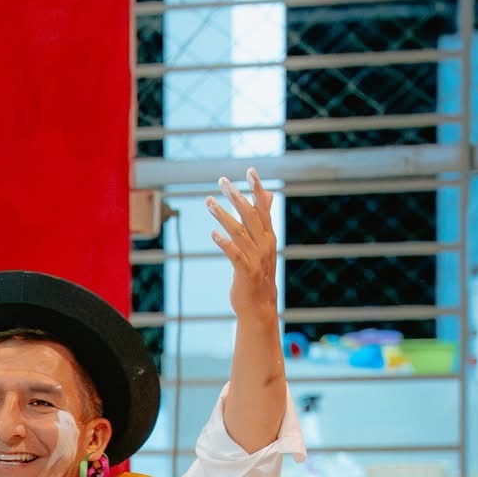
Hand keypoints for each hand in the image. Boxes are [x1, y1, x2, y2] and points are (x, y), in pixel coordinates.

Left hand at [208, 169, 277, 319]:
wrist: (260, 306)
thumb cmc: (258, 274)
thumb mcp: (263, 245)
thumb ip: (263, 221)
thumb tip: (268, 195)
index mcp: (268, 237)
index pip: (263, 208)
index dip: (257, 189)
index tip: (250, 170)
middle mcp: (264, 245)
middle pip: (250, 216)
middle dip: (236, 197)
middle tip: (222, 181)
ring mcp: (256, 258)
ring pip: (239, 232)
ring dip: (223, 215)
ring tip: (209, 201)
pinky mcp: (246, 272)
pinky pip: (234, 254)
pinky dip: (225, 243)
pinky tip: (214, 233)